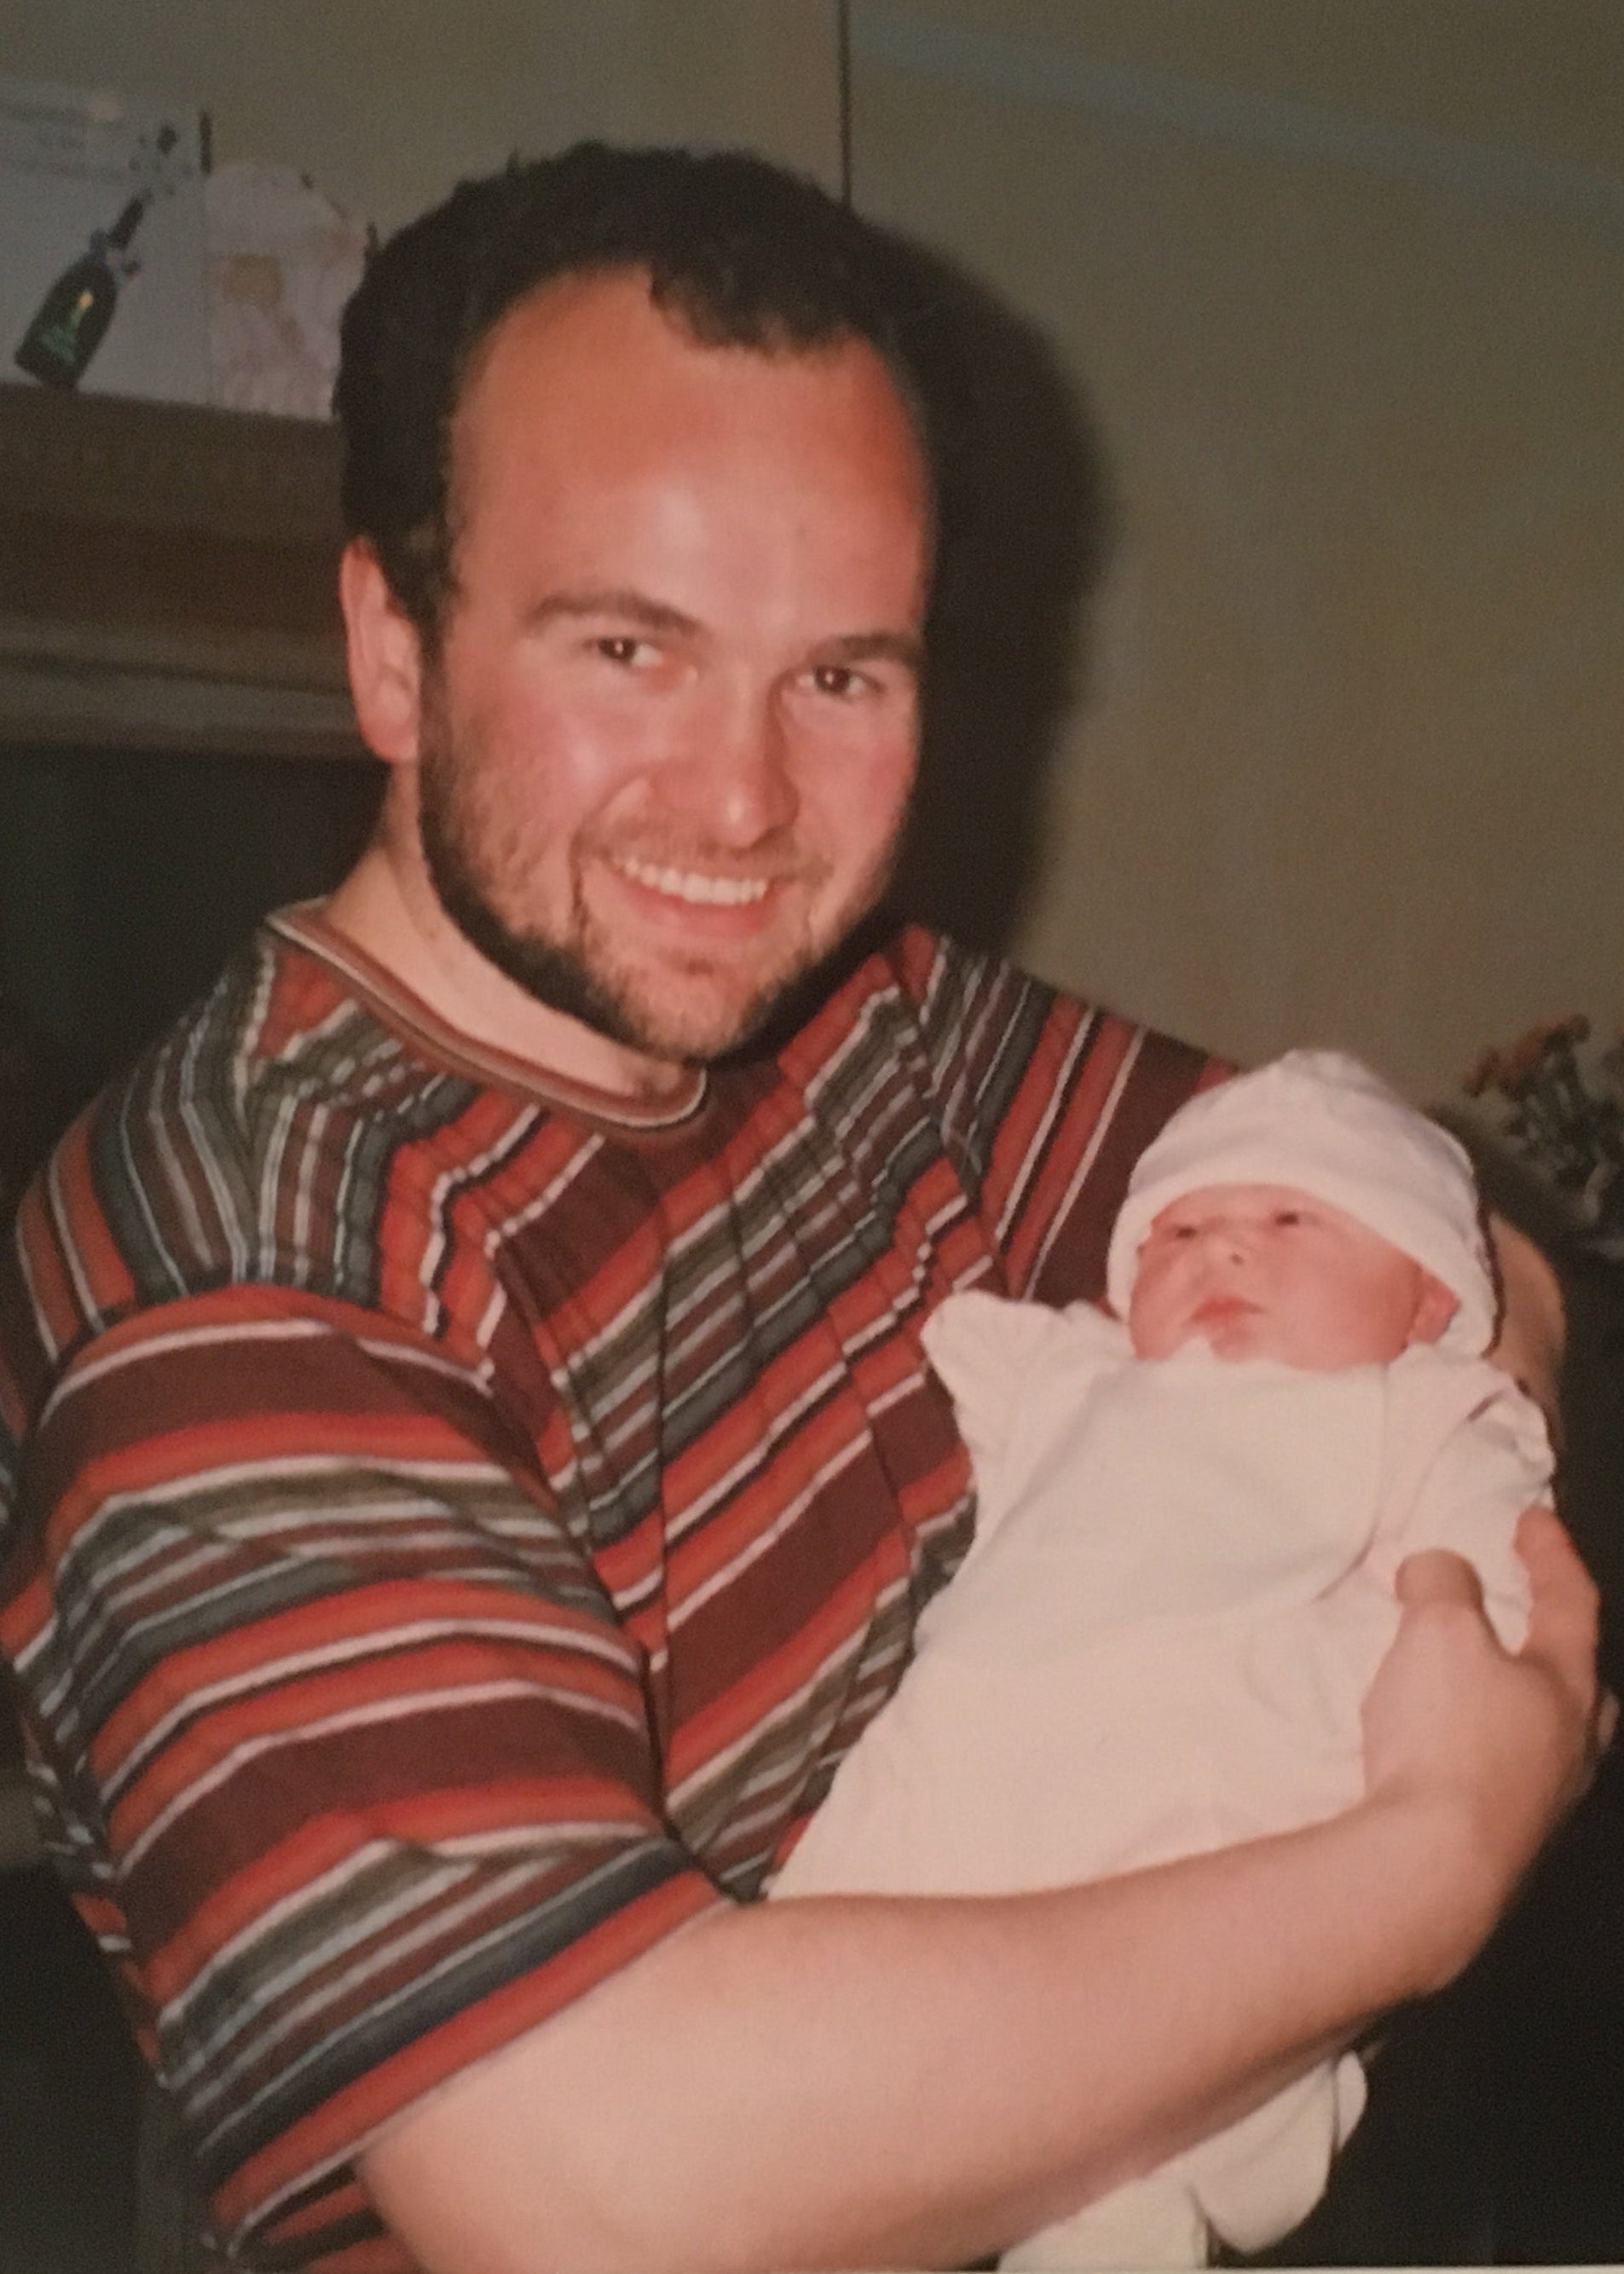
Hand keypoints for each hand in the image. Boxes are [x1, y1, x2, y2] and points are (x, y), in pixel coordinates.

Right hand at [1360, 1506, 1606, 1985]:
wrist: (1433, 1870)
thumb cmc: (1449, 1738)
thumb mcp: (1438, 1631)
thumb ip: (1441, 1586)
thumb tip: (1439, 1571)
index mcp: (1570, 1686)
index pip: (1572, 1603)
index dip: (1550, 1555)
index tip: (1532, 1519)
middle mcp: (1573, 1749)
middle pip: (1584, 1687)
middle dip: (1559, 1648)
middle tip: (1534, 1623)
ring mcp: (1545, 1807)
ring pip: (1548, 1740)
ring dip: (1518, 1705)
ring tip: (1478, 1689)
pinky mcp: (1507, 1850)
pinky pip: (1505, 1780)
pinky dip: (1483, 1751)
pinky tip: (1447, 1755)